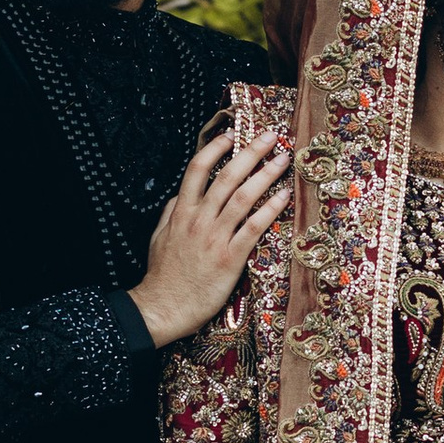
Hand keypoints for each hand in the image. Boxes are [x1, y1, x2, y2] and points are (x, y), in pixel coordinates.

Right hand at [130, 130, 291, 347]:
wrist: (164, 307)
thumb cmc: (163, 275)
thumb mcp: (159, 237)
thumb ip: (172, 212)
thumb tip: (181, 195)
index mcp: (181, 212)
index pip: (198, 169)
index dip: (216, 148)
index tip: (232, 134)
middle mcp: (199, 220)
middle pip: (227, 177)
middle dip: (251, 152)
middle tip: (270, 136)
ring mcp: (215, 238)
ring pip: (244, 197)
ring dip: (266, 175)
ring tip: (283, 159)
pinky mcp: (230, 258)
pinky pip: (254, 228)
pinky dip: (270, 209)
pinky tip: (284, 196)